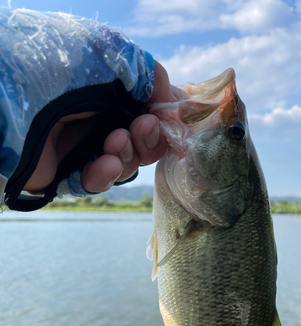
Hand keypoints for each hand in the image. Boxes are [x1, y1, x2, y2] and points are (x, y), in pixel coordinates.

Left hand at [23, 61, 176, 194]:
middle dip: (148, 139)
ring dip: (128, 157)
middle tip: (143, 129)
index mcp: (105, 92)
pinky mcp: (65, 172)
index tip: (168, 118)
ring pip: (124, 165)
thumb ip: (147, 72)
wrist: (8, 98)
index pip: (145, 113)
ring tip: (114, 143)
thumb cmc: (55, 66)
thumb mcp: (109, 54)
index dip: (160, 120)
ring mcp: (79, 146)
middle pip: (140, 143)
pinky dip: (106, 176)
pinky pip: (97, 182)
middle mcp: (94, 118)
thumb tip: (171, 97)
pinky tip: (104, 164)